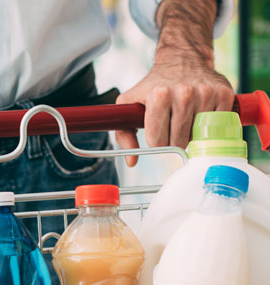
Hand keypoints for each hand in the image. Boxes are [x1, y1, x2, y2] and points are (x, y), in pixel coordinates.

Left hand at [115, 63, 232, 166]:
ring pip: (197, 136)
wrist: (181, 59)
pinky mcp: (223, 94)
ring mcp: (206, 93)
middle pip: (178, 142)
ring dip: (190, 132)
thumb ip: (124, 133)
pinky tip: (200, 112)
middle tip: (171, 125)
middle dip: (173, 139)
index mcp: (159, 96)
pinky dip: (208, 124)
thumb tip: (132, 162)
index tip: (157, 131)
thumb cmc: (153, 86)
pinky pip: (216, 125)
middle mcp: (183, 93)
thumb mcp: (129, 103)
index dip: (156, 140)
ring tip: (184, 117)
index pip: (157, 141)